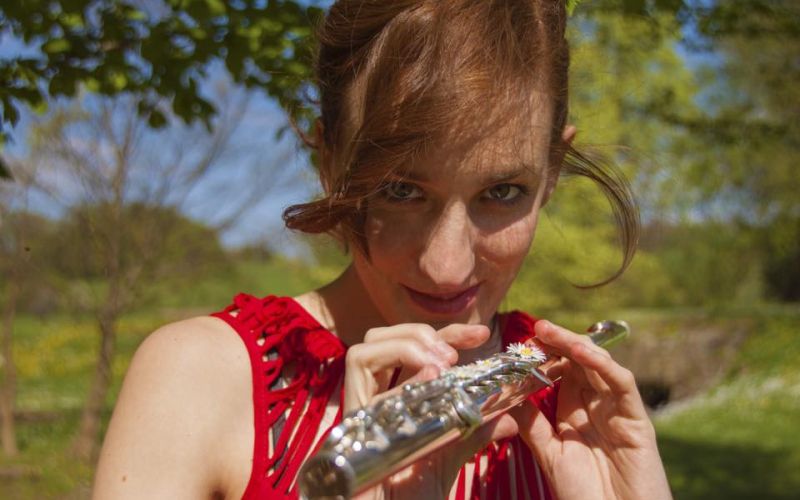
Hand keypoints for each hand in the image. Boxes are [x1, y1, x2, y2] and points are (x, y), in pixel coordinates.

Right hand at [344, 323, 518, 499]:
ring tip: (442, 363)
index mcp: (394, 401)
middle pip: (383, 338)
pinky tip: (428, 376)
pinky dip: (393, 362)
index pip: (416, 351)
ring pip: (364, 348)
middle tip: (456, 353)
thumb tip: (509, 420)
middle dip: (422, 332)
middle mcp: (372, 398)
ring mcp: (359, 407)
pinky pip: (360, 372)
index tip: (483, 335)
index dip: (448, 335)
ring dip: (407, 343)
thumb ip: (473, 435)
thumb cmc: (409, 496)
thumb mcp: (448, 458)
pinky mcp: (350, 417)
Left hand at [512, 320, 671, 499]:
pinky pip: (622, 384)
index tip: (522, 342)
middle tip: (536, 328)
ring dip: (575, 345)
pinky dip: (603, 365)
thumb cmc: (585, 495)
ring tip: (550, 331)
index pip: (561, 372)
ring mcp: (618, 411)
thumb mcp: (551, 455)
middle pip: (579, 363)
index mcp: (575, 413)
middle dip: (558, 343)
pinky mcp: (638, 420)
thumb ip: (534, 425)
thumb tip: (508, 396)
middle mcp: (597, 406)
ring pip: (599, 366)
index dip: (545, 355)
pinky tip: (582, 352)